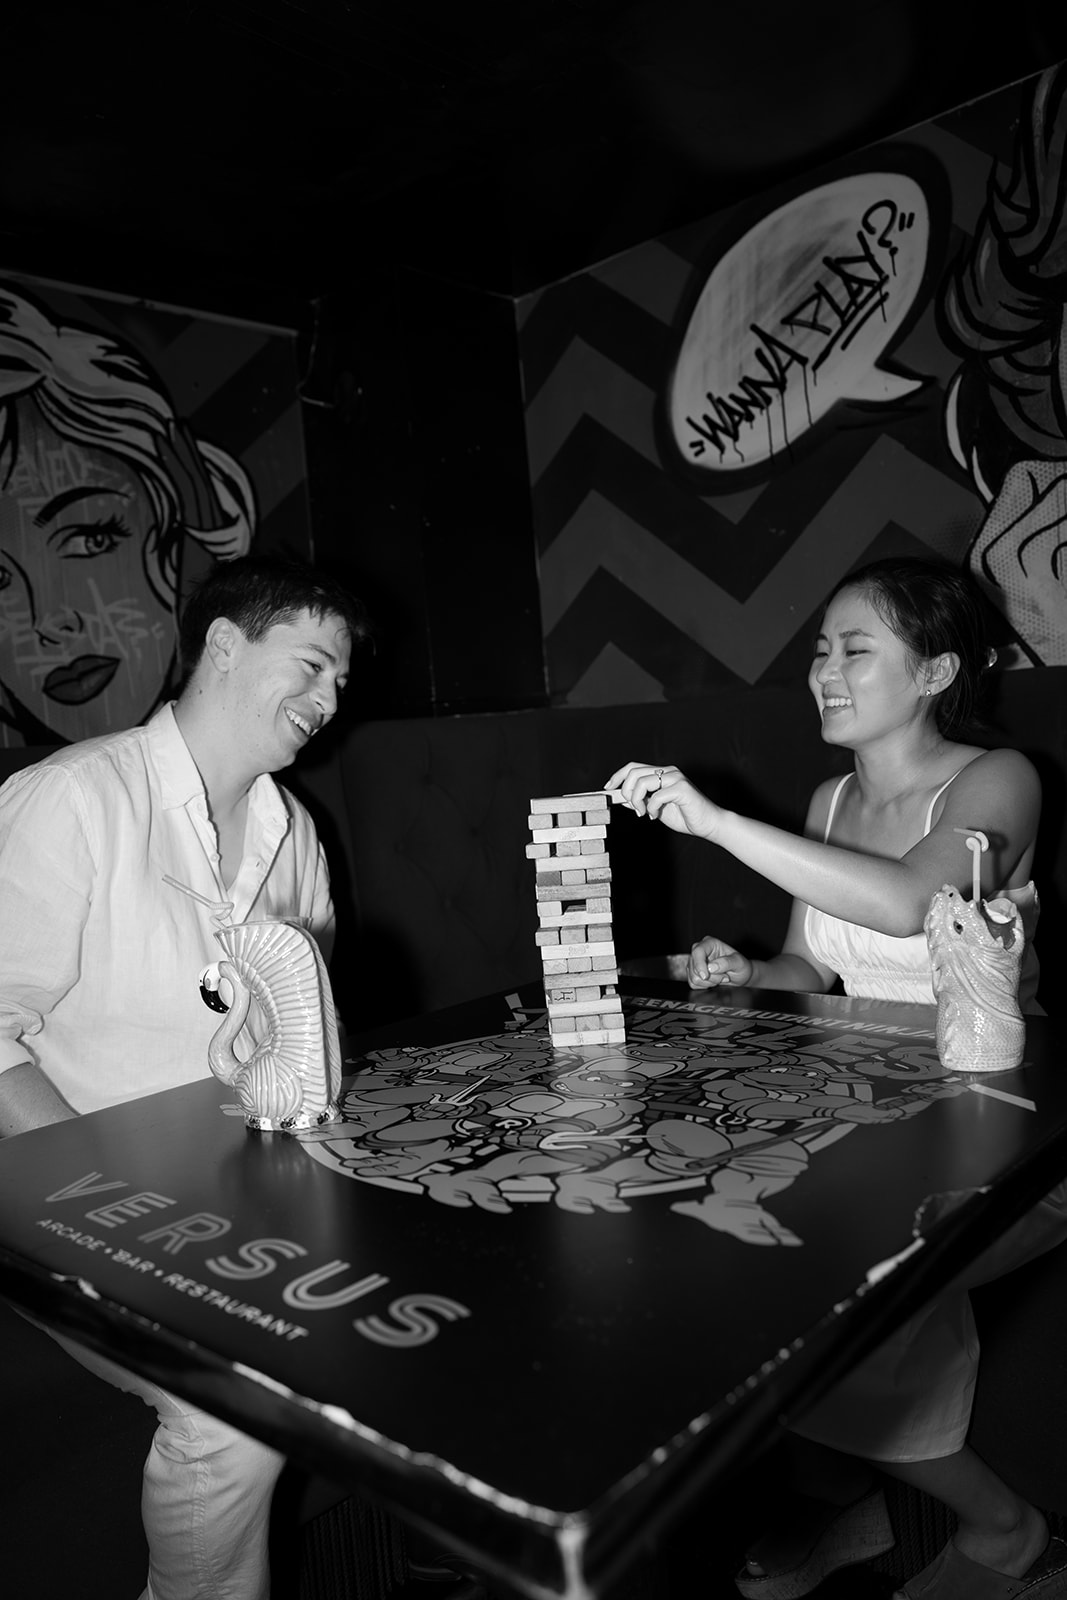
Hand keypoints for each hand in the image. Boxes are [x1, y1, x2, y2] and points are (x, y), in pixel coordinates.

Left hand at [604, 761, 719, 839]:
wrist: (708, 824)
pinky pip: (657, 795)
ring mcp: (676, 778)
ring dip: (638, 801)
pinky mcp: (682, 788)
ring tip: (644, 813)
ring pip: (642, 782)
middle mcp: (668, 771)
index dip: (617, 776)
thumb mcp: (655, 808)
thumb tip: (621, 798)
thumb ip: (640, 800)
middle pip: (634, 772)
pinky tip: (656, 816)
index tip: (608, 788)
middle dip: (626, 792)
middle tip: (634, 808)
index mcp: (661, 773)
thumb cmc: (684, 816)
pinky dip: (652, 808)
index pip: (633, 767)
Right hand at [687, 936, 752, 988]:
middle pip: (694, 967)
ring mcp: (695, 962)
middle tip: (725, 977)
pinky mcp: (693, 973)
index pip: (698, 951)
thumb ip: (726, 963)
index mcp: (710, 943)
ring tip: (721, 978)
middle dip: (711, 977)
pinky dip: (704, 986)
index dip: (699, 964)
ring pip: (693, 977)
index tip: (706, 976)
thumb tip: (710, 967)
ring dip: (709, 982)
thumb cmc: (741, 966)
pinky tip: (714, 982)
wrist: (740, 976)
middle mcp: (700, 951)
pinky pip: (693, 983)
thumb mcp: (739, 963)